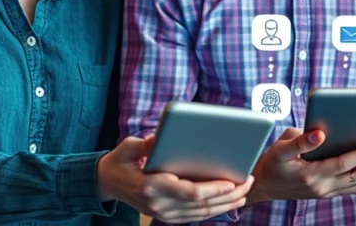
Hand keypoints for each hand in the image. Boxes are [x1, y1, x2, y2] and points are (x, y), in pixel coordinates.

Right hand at [97, 134, 253, 223]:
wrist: (107, 183)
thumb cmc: (120, 161)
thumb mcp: (127, 147)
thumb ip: (143, 144)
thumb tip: (157, 137)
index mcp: (151, 186)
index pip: (188, 192)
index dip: (213, 189)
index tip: (231, 182)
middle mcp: (158, 204)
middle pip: (200, 204)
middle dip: (228, 196)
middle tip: (248, 183)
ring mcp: (163, 213)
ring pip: (201, 214)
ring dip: (225, 205)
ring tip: (245, 193)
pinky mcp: (166, 217)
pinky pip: (195, 217)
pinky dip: (214, 211)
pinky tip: (229, 202)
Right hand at [245, 127, 355, 205]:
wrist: (262, 186)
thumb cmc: (272, 162)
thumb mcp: (279, 148)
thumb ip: (300, 140)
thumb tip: (319, 133)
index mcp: (312, 173)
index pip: (342, 164)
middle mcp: (323, 186)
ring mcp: (328, 192)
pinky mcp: (329, 193)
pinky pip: (355, 191)